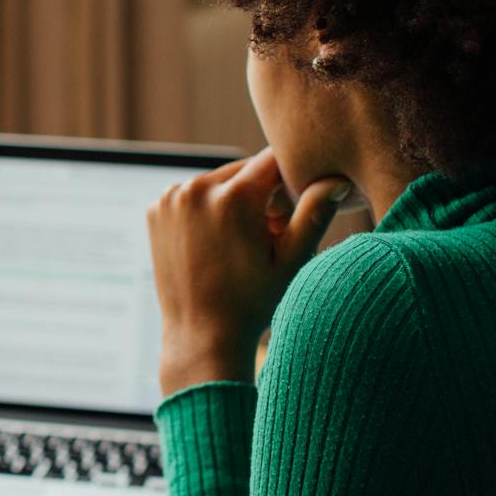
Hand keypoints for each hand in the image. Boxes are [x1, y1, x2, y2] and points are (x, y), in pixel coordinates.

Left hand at [147, 148, 349, 394]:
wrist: (200, 335)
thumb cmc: (251, 302)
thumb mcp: (291, 261)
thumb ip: (315, 214)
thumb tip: (339, 180)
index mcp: (232, 197)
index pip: (273, 161)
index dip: (289, 183)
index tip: (290, 212)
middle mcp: (196, 189)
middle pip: (245, 170)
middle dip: (262, 194)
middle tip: (268, 236)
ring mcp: (171, 198)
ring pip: (220, 181)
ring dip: (234, 200)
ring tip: (240, 244)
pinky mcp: (156, 209)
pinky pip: (194, 195)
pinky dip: (207, 208)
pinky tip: (215, 244)